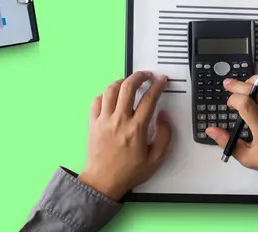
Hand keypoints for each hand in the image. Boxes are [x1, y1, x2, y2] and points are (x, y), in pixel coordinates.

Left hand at [78, 72, 172, 200]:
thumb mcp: (156, 159)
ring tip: (129, 82)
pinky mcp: (93, 123)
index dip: (157, 85)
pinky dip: (105, 94)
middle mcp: (119, 121)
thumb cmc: (128, 172)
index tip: (161, 80)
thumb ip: (164, 136)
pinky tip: (112, 97)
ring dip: (121, 82)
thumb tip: (163, 116)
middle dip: (139, 76)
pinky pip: (97, 100)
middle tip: (146, 75)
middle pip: (128, 87)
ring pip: (111, 90)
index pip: (149, 99)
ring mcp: (104, 120)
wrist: (103, 182)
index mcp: (136, 129)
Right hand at [207, 75, 257, 185]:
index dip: (233, 99)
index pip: (245, 103)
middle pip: (255, 89)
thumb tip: (211, 130)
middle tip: (230, 85)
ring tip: (247, 86)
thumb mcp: (249, 159)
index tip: (231, 104)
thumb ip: (228, 143)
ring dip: (255, 81)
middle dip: (238, 85)